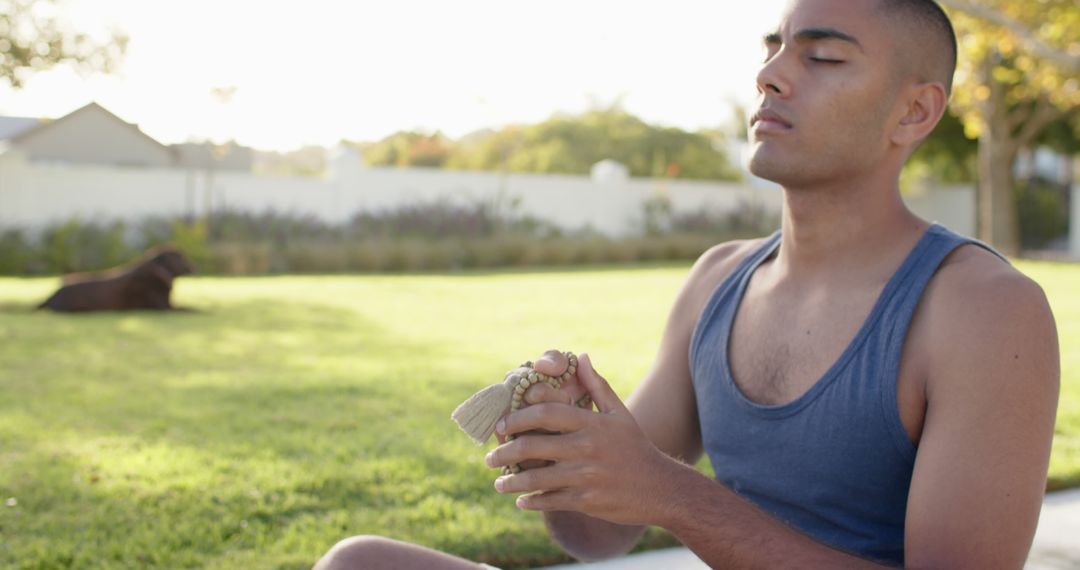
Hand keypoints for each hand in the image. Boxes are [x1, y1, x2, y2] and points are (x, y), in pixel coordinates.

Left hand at [485, 353, 681, 525]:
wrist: (662, 488)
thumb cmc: (636, 447)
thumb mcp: (620, 414)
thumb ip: (597, 386)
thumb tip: (582, 357)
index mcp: (592, 423)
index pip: (546, 413)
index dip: (519, 417)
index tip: (502, 425)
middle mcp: (587, 447)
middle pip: (534, 445)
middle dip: (506, 452)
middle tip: (489, 457)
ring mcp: (587, 475)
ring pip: (538, 477)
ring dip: (512, 482)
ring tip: (498, 484)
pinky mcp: (587, 500)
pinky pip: (551, 500)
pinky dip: (532, 501)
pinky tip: (521, 501)